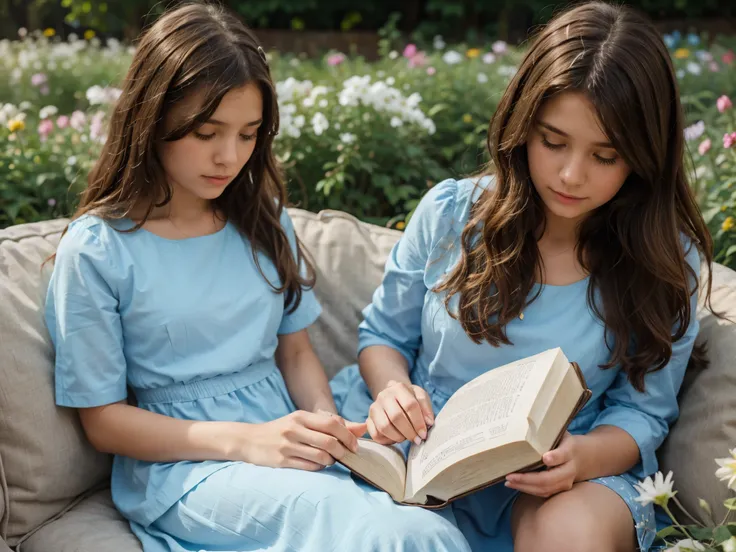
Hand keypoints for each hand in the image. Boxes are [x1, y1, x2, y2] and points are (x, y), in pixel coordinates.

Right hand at [241, 410, 366, 471]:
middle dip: (343, 451)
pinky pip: (309, 467)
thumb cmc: (282, 430)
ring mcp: (287, 446)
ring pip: (321, 457)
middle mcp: (294, 429)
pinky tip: (318, 465)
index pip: (332, 424)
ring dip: (331, 461)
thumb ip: (330, 423)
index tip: (355, 445)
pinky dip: (319, 468)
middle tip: (348, 455)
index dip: (348, 436)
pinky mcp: (282, 461)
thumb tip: (361, 427)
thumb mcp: (302, 421)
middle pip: (329, 441)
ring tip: (331, 460)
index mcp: (301, 416)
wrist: (249, 439)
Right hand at [367, 380, 434, 445]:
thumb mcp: (420, 397)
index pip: (410, 405)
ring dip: (398, 437)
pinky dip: (387, 440)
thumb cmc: (409, 399)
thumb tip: (428, 422)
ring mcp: (374, 408)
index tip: (423, 434)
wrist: (393, 397)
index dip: (418, 422)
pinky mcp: (368, 420)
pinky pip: (376, 435)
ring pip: (384, 427)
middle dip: (409, 432)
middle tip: (416, 440)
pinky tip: (395, 438)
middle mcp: (384, 396)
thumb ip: (426, 408)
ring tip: (405, 438)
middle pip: (396, 417)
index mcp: (399, 388)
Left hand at [504, 432, 580, 497]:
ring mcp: (566, 482)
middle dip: (528, 479)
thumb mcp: (560, 433)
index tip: (545, 458)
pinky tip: (515, 484)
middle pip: (550, 478)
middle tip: (510, 475)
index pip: (564, 455)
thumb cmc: (565, 442)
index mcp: (570, 451)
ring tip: (508, 481)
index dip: (555, 457)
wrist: (585, 458)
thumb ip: (547, 433)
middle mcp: (570, 469)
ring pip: (546, 488)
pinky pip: (544, 492)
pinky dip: (528, 490)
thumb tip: (526, 428)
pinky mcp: (561, 489)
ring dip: (525, 487)